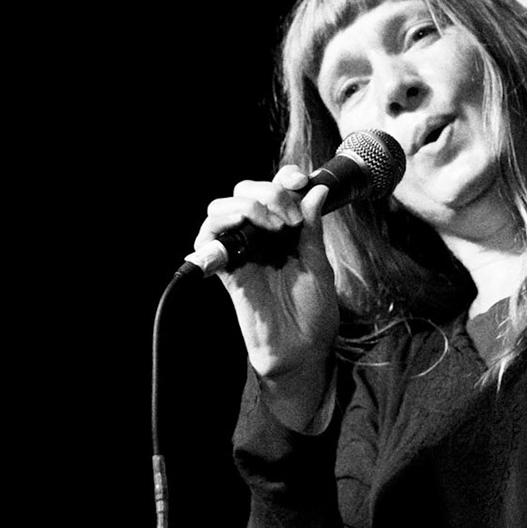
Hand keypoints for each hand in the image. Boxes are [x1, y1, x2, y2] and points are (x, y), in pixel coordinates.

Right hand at [195, 166, 339, 424]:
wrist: (302, 350)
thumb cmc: (314, 311)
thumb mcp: (319, 264)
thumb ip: (312, 227)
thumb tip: (316, 189)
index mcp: (284, 230)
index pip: (275, 189)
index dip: (283, 177)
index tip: (300, 181)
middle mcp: (259, 236)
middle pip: (245, 192)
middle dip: (268, 193)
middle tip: (291, 218)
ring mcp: (241, 252)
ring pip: (221, 209)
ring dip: (247, 206)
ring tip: (274, 227)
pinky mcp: (226, 271)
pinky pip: (208, 242)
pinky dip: (219, 229)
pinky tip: (244, 232)